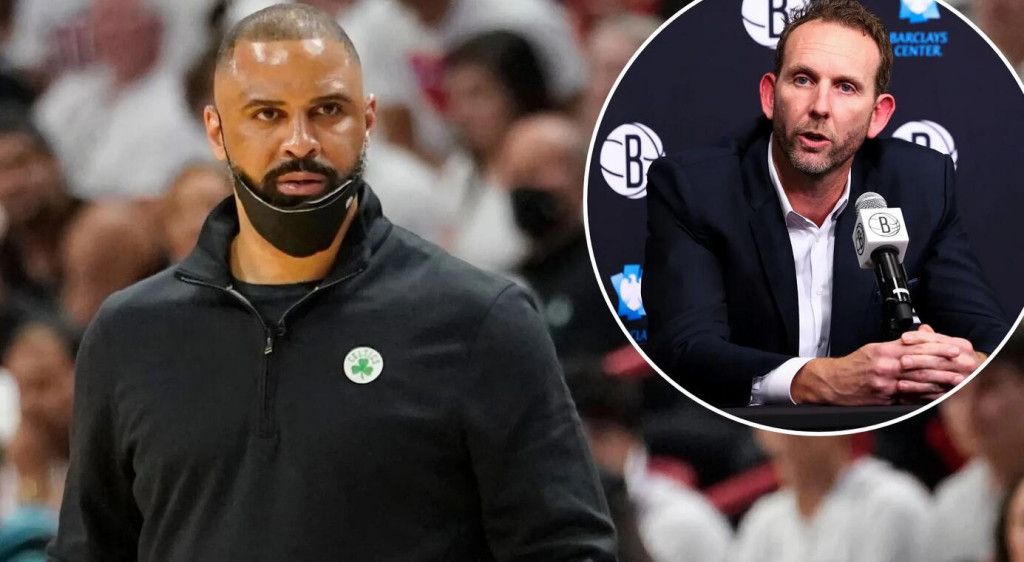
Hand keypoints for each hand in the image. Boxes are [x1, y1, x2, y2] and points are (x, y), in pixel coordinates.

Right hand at [791, 327, 969, 404]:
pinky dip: (926, 397)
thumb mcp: (872, 349)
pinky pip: (909, 397)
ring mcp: (886, 384)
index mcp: (883, 351)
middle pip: (921, 364)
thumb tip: (916, 342)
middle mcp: (886, 366)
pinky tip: (939, 396)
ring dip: (941, 382)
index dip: (937, 348)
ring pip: (918, 381)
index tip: (954, 348)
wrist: (832, 383)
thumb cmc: (852, 366)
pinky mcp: (884, 398)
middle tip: (962, 364)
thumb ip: (895, 347)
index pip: (916, 347)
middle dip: (945, 364)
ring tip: (958, 381)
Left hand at [894, 324, 979, 402]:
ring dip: (916, 378)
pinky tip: (906, 389)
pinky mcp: (956, 392)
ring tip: (900, 378)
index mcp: (962, 346)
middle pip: (938, 360)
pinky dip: (918, 391)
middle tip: (902, 361)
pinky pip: (935, 392)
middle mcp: (965, 362)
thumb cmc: (959, 358)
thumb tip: (922, 328)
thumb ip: (933, 337)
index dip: (919, 338)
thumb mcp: (949, 344)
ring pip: (936, 377)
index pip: (938, 340)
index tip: (903, 338)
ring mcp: (963, 378)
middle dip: (918, 360)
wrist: (979, 376)